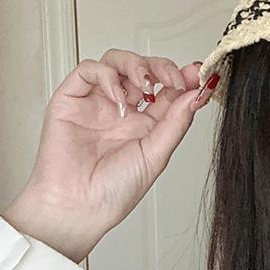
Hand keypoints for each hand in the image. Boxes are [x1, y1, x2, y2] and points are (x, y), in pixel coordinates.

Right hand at [2, 49, 218, 261]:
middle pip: (144, 68)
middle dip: (162, 67)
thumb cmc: (114, 191)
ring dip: (136, 65)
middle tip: (175, 79)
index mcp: (146, 123)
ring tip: (145, 85)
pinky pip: (88, 70)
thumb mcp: (157, 154)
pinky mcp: (71, 99)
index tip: (198, 75)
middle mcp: (122, 109)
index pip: (168, 88)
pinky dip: (107, 75)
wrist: (78, 207)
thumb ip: (177, 122)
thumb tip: (199, 93)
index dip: (183, 78)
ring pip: (116, 61)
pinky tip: (118, 98)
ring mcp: (97, 102)